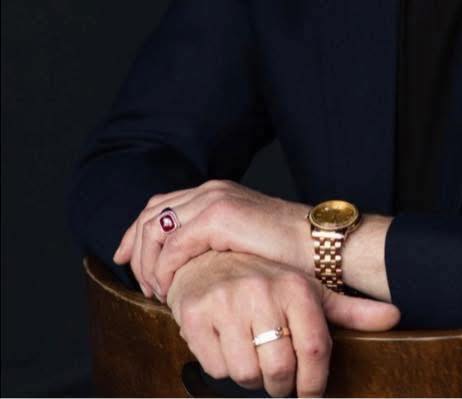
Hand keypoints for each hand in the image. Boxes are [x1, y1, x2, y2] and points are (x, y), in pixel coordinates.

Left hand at [114, 180, 309, 300]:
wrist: (318, 245)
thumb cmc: (287, 251)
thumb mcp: (241, 239)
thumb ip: (213, 240)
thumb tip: (182, 261)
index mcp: (217, 190)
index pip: (160, 205)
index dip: (134, 233)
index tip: (124, 260)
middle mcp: (211, 189)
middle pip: (150, 214)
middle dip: (134, 250)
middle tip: (140, 283)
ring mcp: (214, 199)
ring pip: (154, 229)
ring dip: (147, 264)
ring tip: (156, 291)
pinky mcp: (218, 217)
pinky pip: (172, 247)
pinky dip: (164, 271)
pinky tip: (171, 290)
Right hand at [167, 250, 399, 397]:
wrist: (210, 259)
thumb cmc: (267, 281)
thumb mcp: (311, 290)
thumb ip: (351, 310)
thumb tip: (396, 316)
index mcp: (296, 287)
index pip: (315, 352)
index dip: (314, 384)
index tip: (310, 393)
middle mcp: (262, 291)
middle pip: (280, 371)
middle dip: (281, 384)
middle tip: (278, 376)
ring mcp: (226, 302)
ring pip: (246, 375)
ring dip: (251, 376)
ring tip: (252, 352)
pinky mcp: (194, 315)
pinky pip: (215, 368)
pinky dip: (222, 366)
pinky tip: (226, 343)